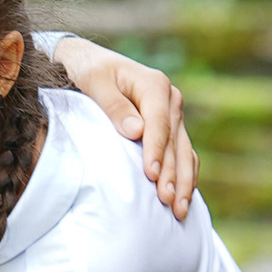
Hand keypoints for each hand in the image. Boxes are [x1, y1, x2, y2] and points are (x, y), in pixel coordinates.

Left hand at [54, 40, 196, 220]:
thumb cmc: (87, 70)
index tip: (151, 175)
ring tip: (180, 210)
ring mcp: (172, 115)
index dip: (156, 150)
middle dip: (173, 175)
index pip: (159, 123)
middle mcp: (170, 99)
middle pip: (174, 142)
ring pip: (183, 152)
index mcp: (154, 85)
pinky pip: (182, 154)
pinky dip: (184, 175)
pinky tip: (183, 198)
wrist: (87, 61)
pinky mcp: (170, 128)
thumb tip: (136, 131)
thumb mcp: (93, 81)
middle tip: (169, 204)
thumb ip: (112, 104)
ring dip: (184, 182)